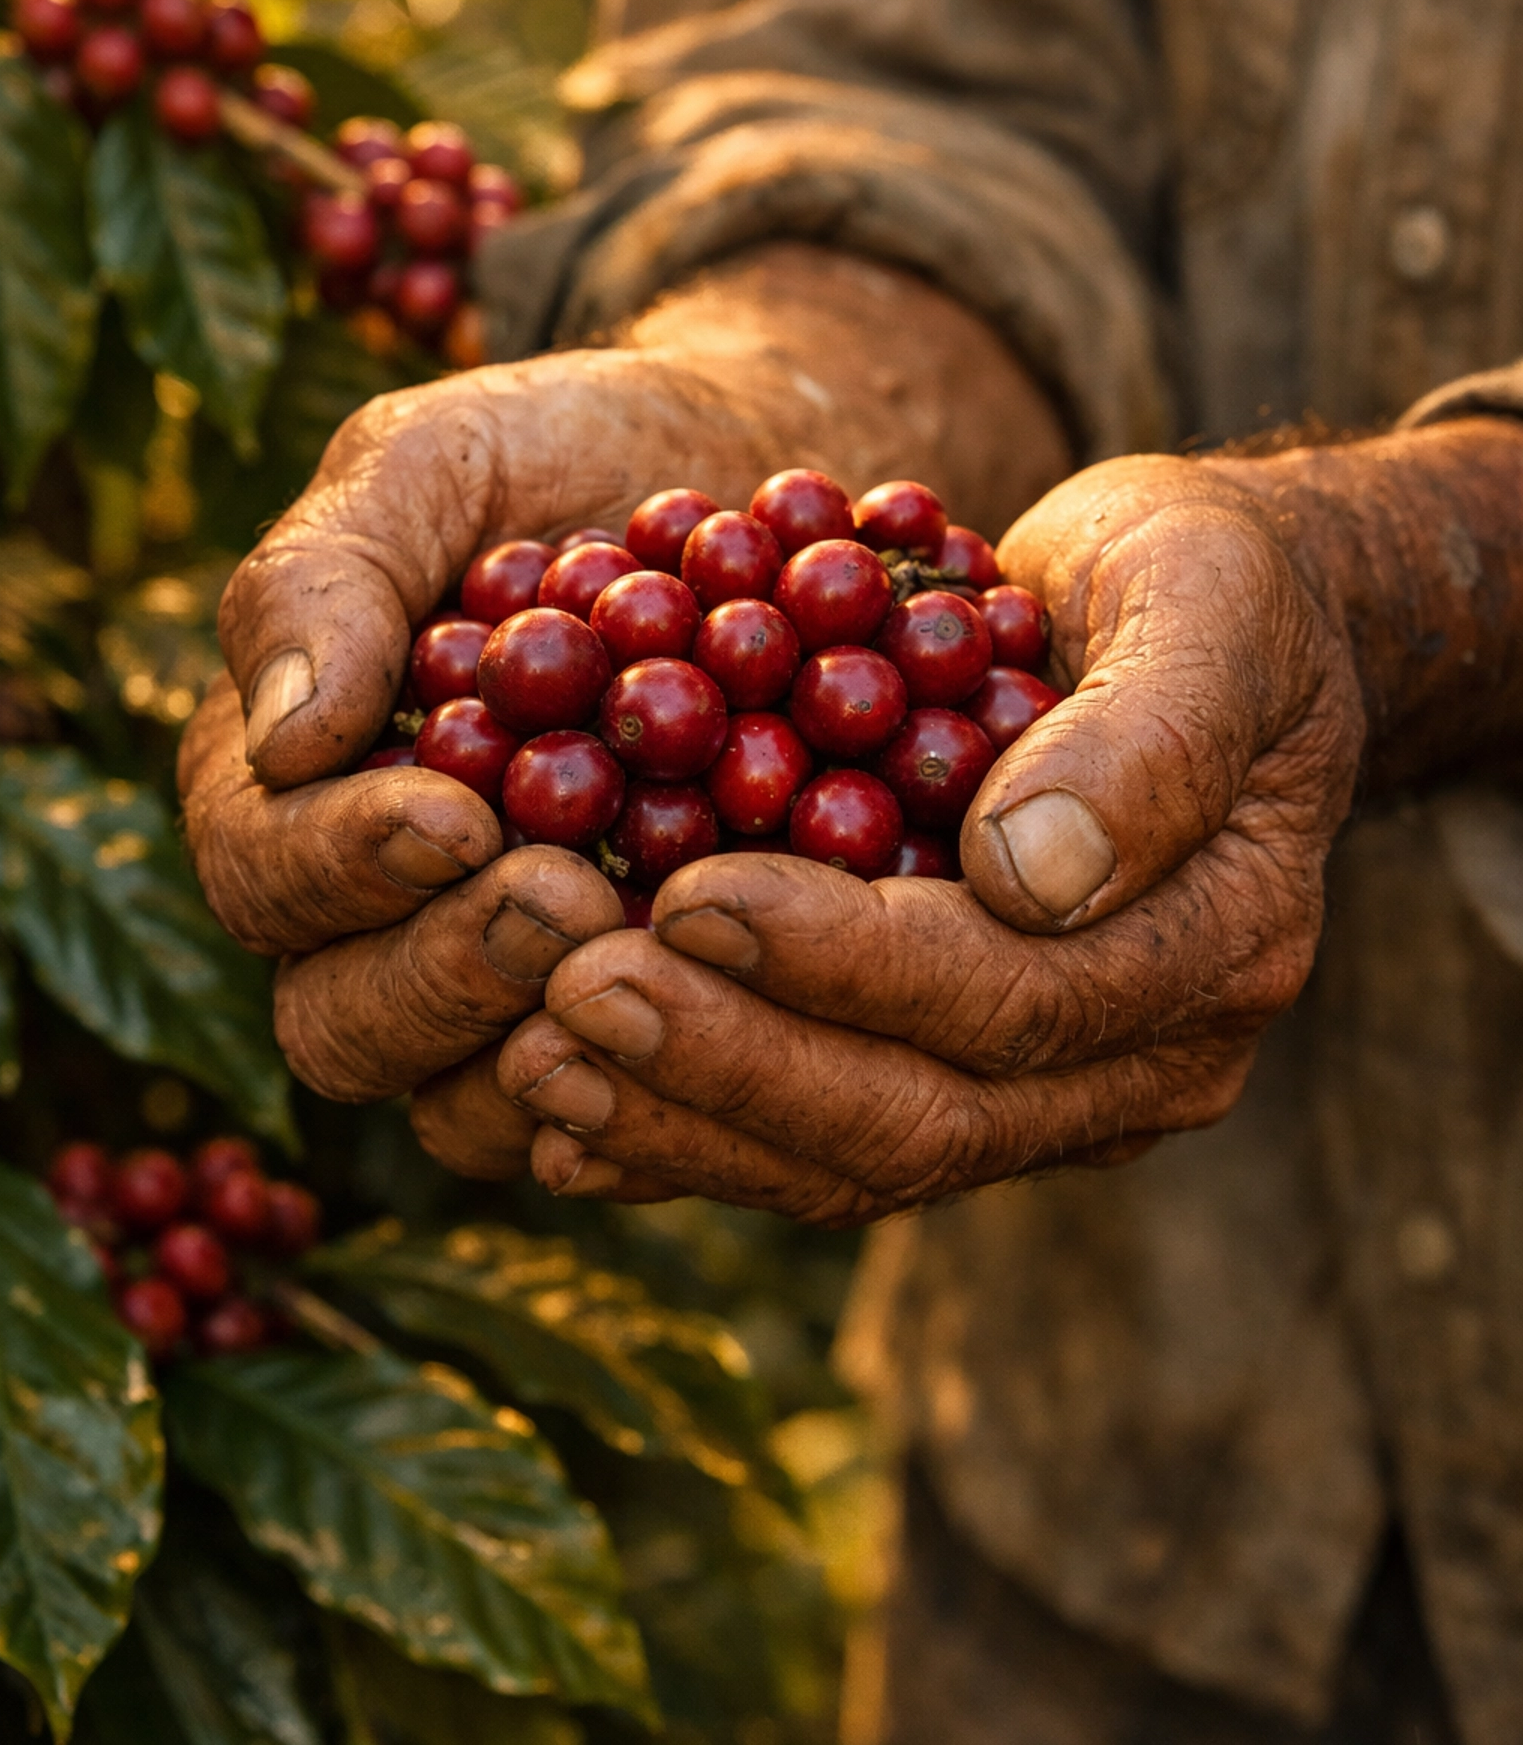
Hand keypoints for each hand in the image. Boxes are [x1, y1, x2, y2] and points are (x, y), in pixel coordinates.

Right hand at [180, 248, 1064, 1134]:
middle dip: (450, 974)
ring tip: (665, 949)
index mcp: (291, 793)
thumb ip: (333, 576)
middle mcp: (379, 918)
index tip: (458, 818)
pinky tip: (753, 1021)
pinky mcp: (643, 1012)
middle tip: (571, 901)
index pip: (263, 874)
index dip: (345, 866)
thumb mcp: (440, 462)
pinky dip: (683, 1079)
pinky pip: (634, 1100)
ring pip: (476, 1102)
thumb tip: (284, 736)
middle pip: (347, 1025)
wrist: (750, 487)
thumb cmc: (564, 460)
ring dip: (560, 1044)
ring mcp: (511, 984)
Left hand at [423, 455, 1367, 1217]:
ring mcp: (1044, 1096)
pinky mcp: (953, 1086)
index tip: (696, 894)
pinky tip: (557, 1114)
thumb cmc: (1207, 586)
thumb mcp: (1210, 601)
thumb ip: (1147, 737)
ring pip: (852, 1158)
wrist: (1202, 628)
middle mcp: (1137, 1062)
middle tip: (571, 993)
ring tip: (531, 1058)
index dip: (850, 961)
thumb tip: (1028, 876)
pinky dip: (685, 1133)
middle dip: (735, 1064)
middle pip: (920, 1117)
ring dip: (684, 1117)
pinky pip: (811, 1143)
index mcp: (1214, 951)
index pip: (1015, 997)